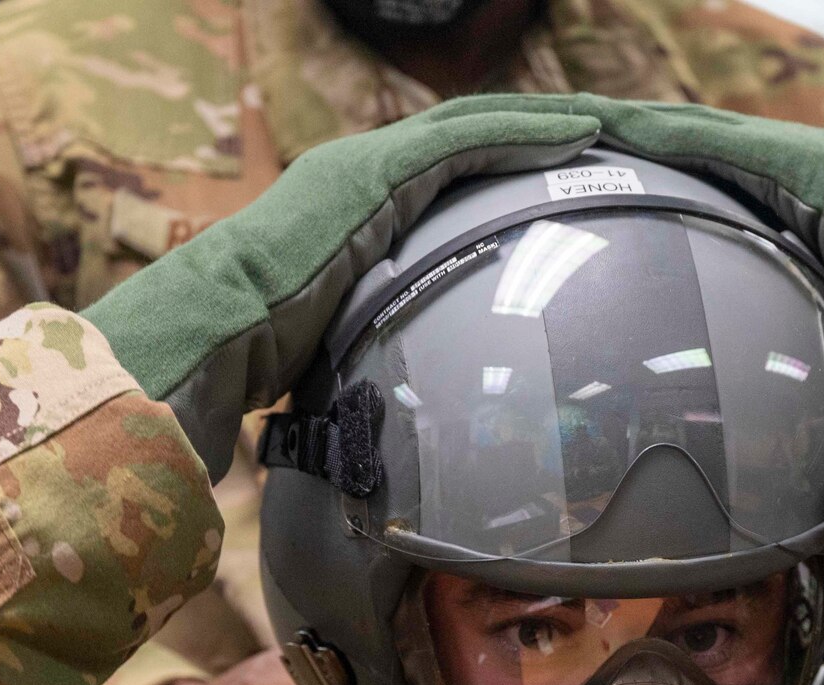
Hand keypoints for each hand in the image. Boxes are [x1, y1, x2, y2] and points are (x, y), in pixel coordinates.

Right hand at [82, 101, 603, 478]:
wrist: (209, 335)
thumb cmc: (259, 361)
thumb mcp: (342, 349)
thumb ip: (386, 355)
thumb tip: (421, 422)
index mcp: (359, 210)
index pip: (449, 177)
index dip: (510, 167)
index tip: (566, 178)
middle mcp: (367, 173)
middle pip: (475, 137)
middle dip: (543, 133)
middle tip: (613, 136)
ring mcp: (372, 166)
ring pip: (482, 125)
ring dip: (550, 122)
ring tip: (615, 124)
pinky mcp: (381, 172)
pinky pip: (471, 142)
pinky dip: (528, 134)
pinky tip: (584, 133)